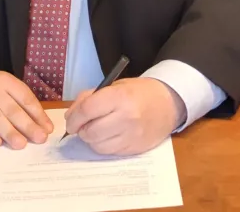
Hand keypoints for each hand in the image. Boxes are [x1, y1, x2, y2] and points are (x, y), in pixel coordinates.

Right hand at [0, 71, 53, 148]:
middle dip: (27, 125)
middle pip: (11, 109)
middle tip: (40, 138)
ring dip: (9, 132)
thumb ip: (19, 102)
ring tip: (21, 144)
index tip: (48, 128)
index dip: (37, 114)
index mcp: (5, 81)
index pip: (24, 97)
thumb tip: (40, 123)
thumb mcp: (3, 86)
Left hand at [63, 78, 184, 155]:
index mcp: (120, 97)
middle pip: (90, 132)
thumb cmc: (139, 92)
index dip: (74, 117)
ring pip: (98, 146)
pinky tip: (108, 136)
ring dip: (91, 139)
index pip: (87, 110)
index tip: (71, 121)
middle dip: (81, 130)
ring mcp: (132, 136)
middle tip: (82, 126)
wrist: (168, 104)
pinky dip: (104, 145)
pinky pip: (109, 152)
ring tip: (96, 130)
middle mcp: (127, 118)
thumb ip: (91, 98)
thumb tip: (72, 116)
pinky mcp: (135, 149)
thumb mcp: (115, 86)